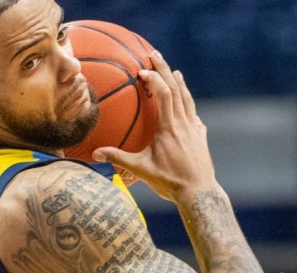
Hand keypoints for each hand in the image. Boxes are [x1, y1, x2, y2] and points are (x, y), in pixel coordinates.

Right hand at [92, 50, 216, 201]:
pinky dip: (188, 103)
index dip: (154, 79)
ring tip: (175, 71)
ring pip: (188, 99)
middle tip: (155, 55)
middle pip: (177, 90)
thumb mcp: (141, 170)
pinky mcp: (200, 137)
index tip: (142, 70)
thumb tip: (96, 153)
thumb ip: (119, 158)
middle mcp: (184, 124)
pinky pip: (193, 114)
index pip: (164, 95)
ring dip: (180, 83)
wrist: (198, 193)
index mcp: (169, 128)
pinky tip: (186, 105)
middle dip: (165, 70)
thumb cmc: (169, 182)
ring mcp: (194, 129)